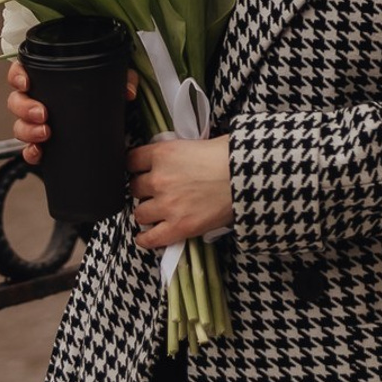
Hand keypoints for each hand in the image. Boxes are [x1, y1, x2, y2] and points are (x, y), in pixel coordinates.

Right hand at [6, 62, 142, 169]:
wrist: (111, 132)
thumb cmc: (101, 99)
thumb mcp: (112, 84)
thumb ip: (122, 79)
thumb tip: (127, 91)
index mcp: (48, 81)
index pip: (22, 72)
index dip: (18, 75)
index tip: (26, 83)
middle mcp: (38, 101)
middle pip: (17, 101)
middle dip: (25, 108)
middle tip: (43, 114)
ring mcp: (37, 124)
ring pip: (20, 125)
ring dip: (28, 130)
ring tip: (45, 133)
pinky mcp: (43, 145)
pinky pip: (28, 150)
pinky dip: (31, 152)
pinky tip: (39, 152)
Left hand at [129, 132, 233, 249]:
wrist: (249, 176)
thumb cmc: (232, 155)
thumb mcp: (200, 142)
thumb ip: (178, 152)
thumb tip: (175, 159)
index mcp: (163, 153)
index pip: (131, 160)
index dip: (135, 166)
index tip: (140, 170)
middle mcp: (159, 179)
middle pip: (134, 187)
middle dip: (144, 189)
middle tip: (156, 191)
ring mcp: (167, 205)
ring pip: (139, 212)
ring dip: (147, 212)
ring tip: (158, 211)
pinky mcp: (179, 227)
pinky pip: (150, 238)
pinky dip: (145, 239)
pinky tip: (146, 237)